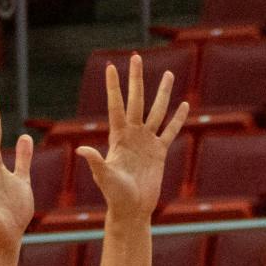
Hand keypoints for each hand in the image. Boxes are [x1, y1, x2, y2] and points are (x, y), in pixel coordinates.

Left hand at [74, 54, 188, 224]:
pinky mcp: (159, 152)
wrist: (132, 209)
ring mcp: (147, 141)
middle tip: (136, 56)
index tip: (111, 66)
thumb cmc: (115, 195)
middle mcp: (132, 134)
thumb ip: (96, 162)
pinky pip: (170, 131)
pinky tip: (184, 105)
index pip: (116, 106)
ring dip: (162, 92)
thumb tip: (81, 150)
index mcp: (118, 137)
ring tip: (168, 73)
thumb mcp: (105, 177)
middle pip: (137, 100)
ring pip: (157, 111)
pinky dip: (177, 119)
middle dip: (136, 79)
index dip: (114, 87)